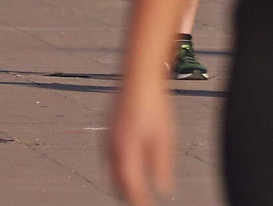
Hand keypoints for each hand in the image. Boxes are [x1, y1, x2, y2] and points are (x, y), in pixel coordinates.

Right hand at [106, 71, 174, 205]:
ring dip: (122, 184)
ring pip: (111, 172)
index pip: (130, 187)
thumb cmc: (154, 105)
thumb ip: (162, 165)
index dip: (139, 201)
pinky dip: (118, 170)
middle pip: (117, 183)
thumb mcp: (165, 137)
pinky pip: (110, 160)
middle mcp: (111, 149)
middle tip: (141, 202)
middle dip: (128, 195)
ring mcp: (107, 140)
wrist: (139, 78)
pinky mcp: (108, 133)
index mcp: (125, 151)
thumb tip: (164, 189)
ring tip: (136, 191)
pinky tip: (129, 169)